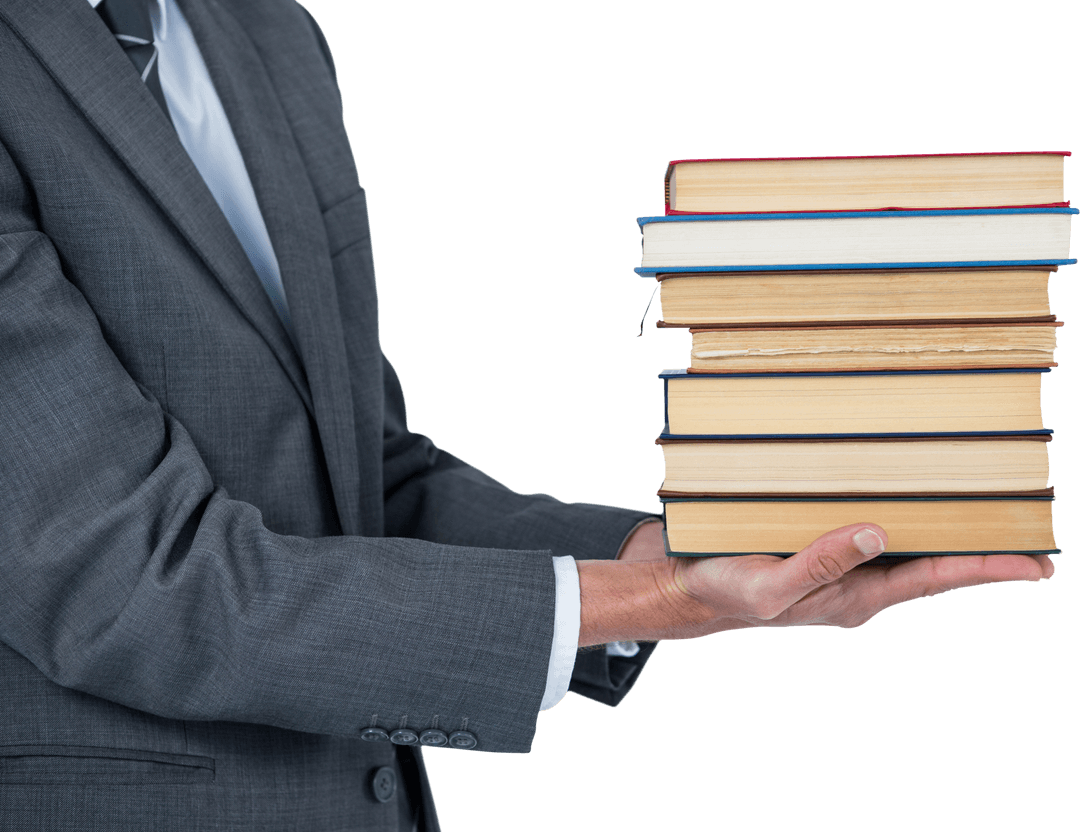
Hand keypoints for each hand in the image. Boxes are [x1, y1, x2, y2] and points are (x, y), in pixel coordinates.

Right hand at [664, 523, 1053, 638]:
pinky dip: (899, 511)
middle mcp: (860, 582)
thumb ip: (821, 564)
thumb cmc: (729, 592)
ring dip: (944, 528)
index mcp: (855, 598)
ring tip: (986, 507)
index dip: (986, 569)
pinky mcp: (824, 544)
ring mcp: (845, 565)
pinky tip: (908, 494)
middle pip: (931, 563)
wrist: (694, 588)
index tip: (1037, 564)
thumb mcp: (771, 587)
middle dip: (981, 549)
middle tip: (1032, 530)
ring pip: (905, 544)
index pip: (934, 580)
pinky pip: (872, 528)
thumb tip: (877, 532)